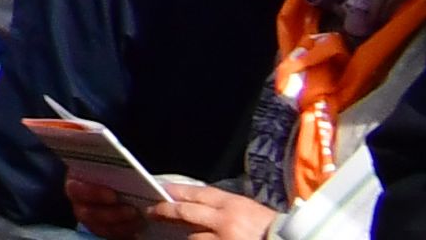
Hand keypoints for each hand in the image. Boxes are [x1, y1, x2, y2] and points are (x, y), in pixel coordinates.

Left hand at [134, 190, 272, 238]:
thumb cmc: (273, 229)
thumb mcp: (251, 210)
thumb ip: (227, 208)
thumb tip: (202, 207)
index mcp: (233, 204)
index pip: (197, 193)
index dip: (177, 191)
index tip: (162, 191)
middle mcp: (224, 221)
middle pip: (185, 212)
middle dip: (166, 211)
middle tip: (152, 211)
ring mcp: (223, 239)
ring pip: (193, 236)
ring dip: (189, 236)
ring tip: (178, 233)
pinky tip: (193, 239)